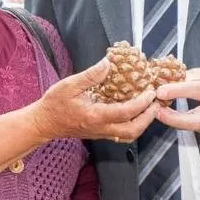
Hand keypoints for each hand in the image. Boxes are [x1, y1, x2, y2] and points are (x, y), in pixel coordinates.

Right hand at [30, 57, 156, 143]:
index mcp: (95, 116)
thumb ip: (90, 75)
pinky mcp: (100, 134)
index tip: (150, 92)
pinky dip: (134, 125)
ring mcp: (101, 133)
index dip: (142, 103)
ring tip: (150, 108)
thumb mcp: (69, 85)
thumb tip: (108, 63)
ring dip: (143, 123)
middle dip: (148, 118)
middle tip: (156, 102)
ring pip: (129, 135)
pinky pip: (122, 134)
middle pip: (133, 131)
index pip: (125, 112)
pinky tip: (136, 113)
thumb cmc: (54, 104)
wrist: (43, 123)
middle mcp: (101, 128)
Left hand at [154, 67, 199, 133]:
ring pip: (189, 126)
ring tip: (158, 110)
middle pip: (189, 120)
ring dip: (172, 120)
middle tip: (155, 110)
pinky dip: (180, 121)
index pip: (192, 91)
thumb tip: (169, 81)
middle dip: (169, 117)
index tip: (158, 91)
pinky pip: (192, 127)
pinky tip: (170, 114)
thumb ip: (190, 76)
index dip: (173, 91)